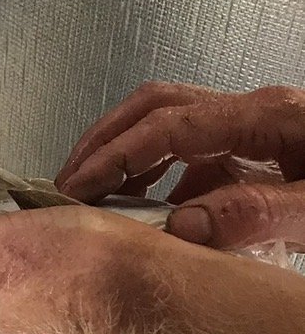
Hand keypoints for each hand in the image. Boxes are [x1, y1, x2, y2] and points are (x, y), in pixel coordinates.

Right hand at [56, 82, 304, 248]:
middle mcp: (252, 112)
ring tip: (92, 198)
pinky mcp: (257, 152)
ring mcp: (253, 130)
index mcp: (266, 116)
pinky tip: (146, 213)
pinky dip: (159, 180)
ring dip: (125, 158)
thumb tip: (180, 226)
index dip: (113, 155)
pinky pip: (193, 158)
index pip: (166, 125)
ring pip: (168, 128)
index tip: (77, 189)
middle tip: (67, 184)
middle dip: (102, 143)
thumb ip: (253, 215)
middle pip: (154, 107)